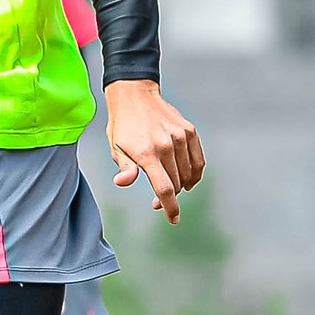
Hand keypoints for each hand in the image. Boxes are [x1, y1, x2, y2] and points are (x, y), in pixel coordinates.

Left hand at [105, 79, 204, 224]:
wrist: (135, 96)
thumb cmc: (123, 125)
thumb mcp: (116, 148)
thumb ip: (125, 168)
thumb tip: (124, 182)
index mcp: (147, 153)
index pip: (164, 188)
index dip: (170, 207)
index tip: (173, 218)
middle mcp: (167, 145)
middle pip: (177, 183)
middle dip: (169, 196)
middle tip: (158, 200)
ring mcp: (180, 137)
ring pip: (188, 173)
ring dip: (182, 185)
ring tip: (170, 185)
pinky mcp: (189, 131)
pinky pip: (198, 160)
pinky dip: (195, 173)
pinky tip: (187, 178)